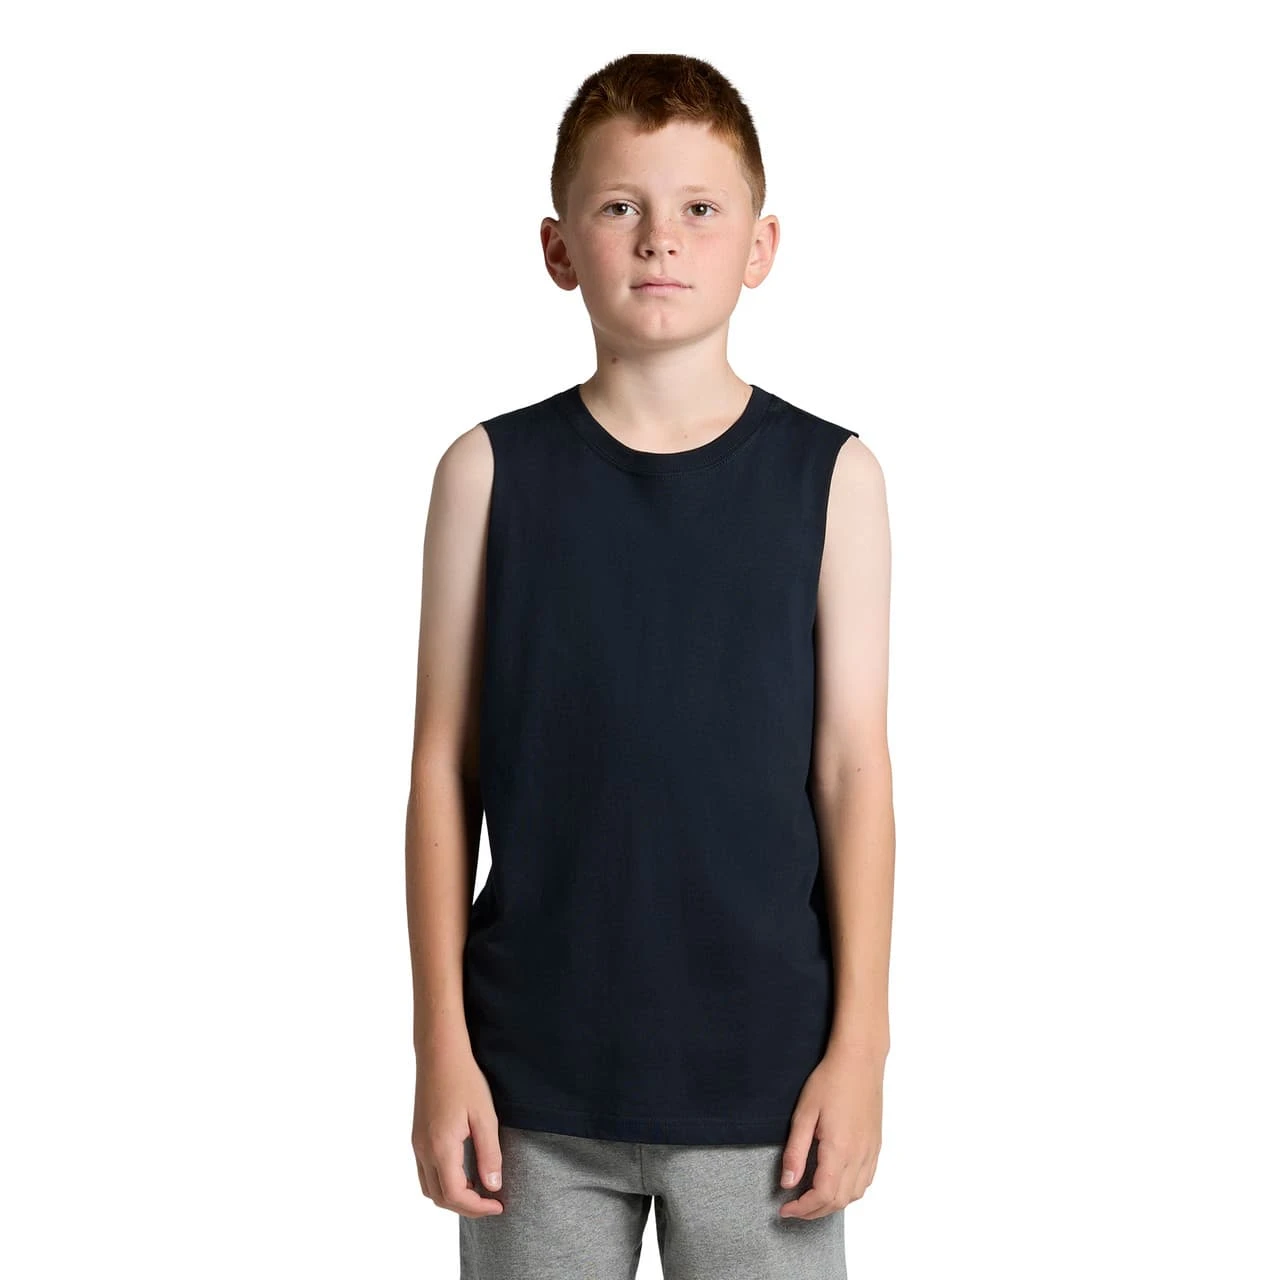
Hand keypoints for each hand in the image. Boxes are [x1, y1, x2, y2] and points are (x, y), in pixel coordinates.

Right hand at [411, 1040, 504, 1217]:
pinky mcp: (417, 1137)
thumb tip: (493, 1186)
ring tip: (478, 1190)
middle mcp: (423, 1150)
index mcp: (440, 1147)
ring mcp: (417, 1144)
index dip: (477, 1207)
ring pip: (429, 1188)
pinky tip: (463, 1172)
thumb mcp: (485, 1116)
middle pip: (439, 1197)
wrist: (439, 1054)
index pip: (455, 1195)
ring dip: (452, 1197)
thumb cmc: (464, 1080)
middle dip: (465, 1207)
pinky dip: (443, 1182)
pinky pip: (425, 1173)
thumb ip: (489, 1154)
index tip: (498, 1206)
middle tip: (491, 1203)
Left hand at [778, 1043, 883, 1219]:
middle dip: (814, 1211)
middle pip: (839, 1201)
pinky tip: (835, 1184)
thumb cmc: (830, 1080)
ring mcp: (871, 1151)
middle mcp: (859, 1155)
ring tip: (811, 1199)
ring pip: (854, 1195)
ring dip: (832, 1204)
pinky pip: (866, 1181)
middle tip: (793, 1209)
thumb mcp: (804, 1113)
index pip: (822, 1195)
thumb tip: (787, 1183)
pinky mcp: (876, 1145)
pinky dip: (849, 1192)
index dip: (803, 1208)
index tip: (785, 1209)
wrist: (859, 1061)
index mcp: (840, 1149)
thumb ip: (795, 1151)